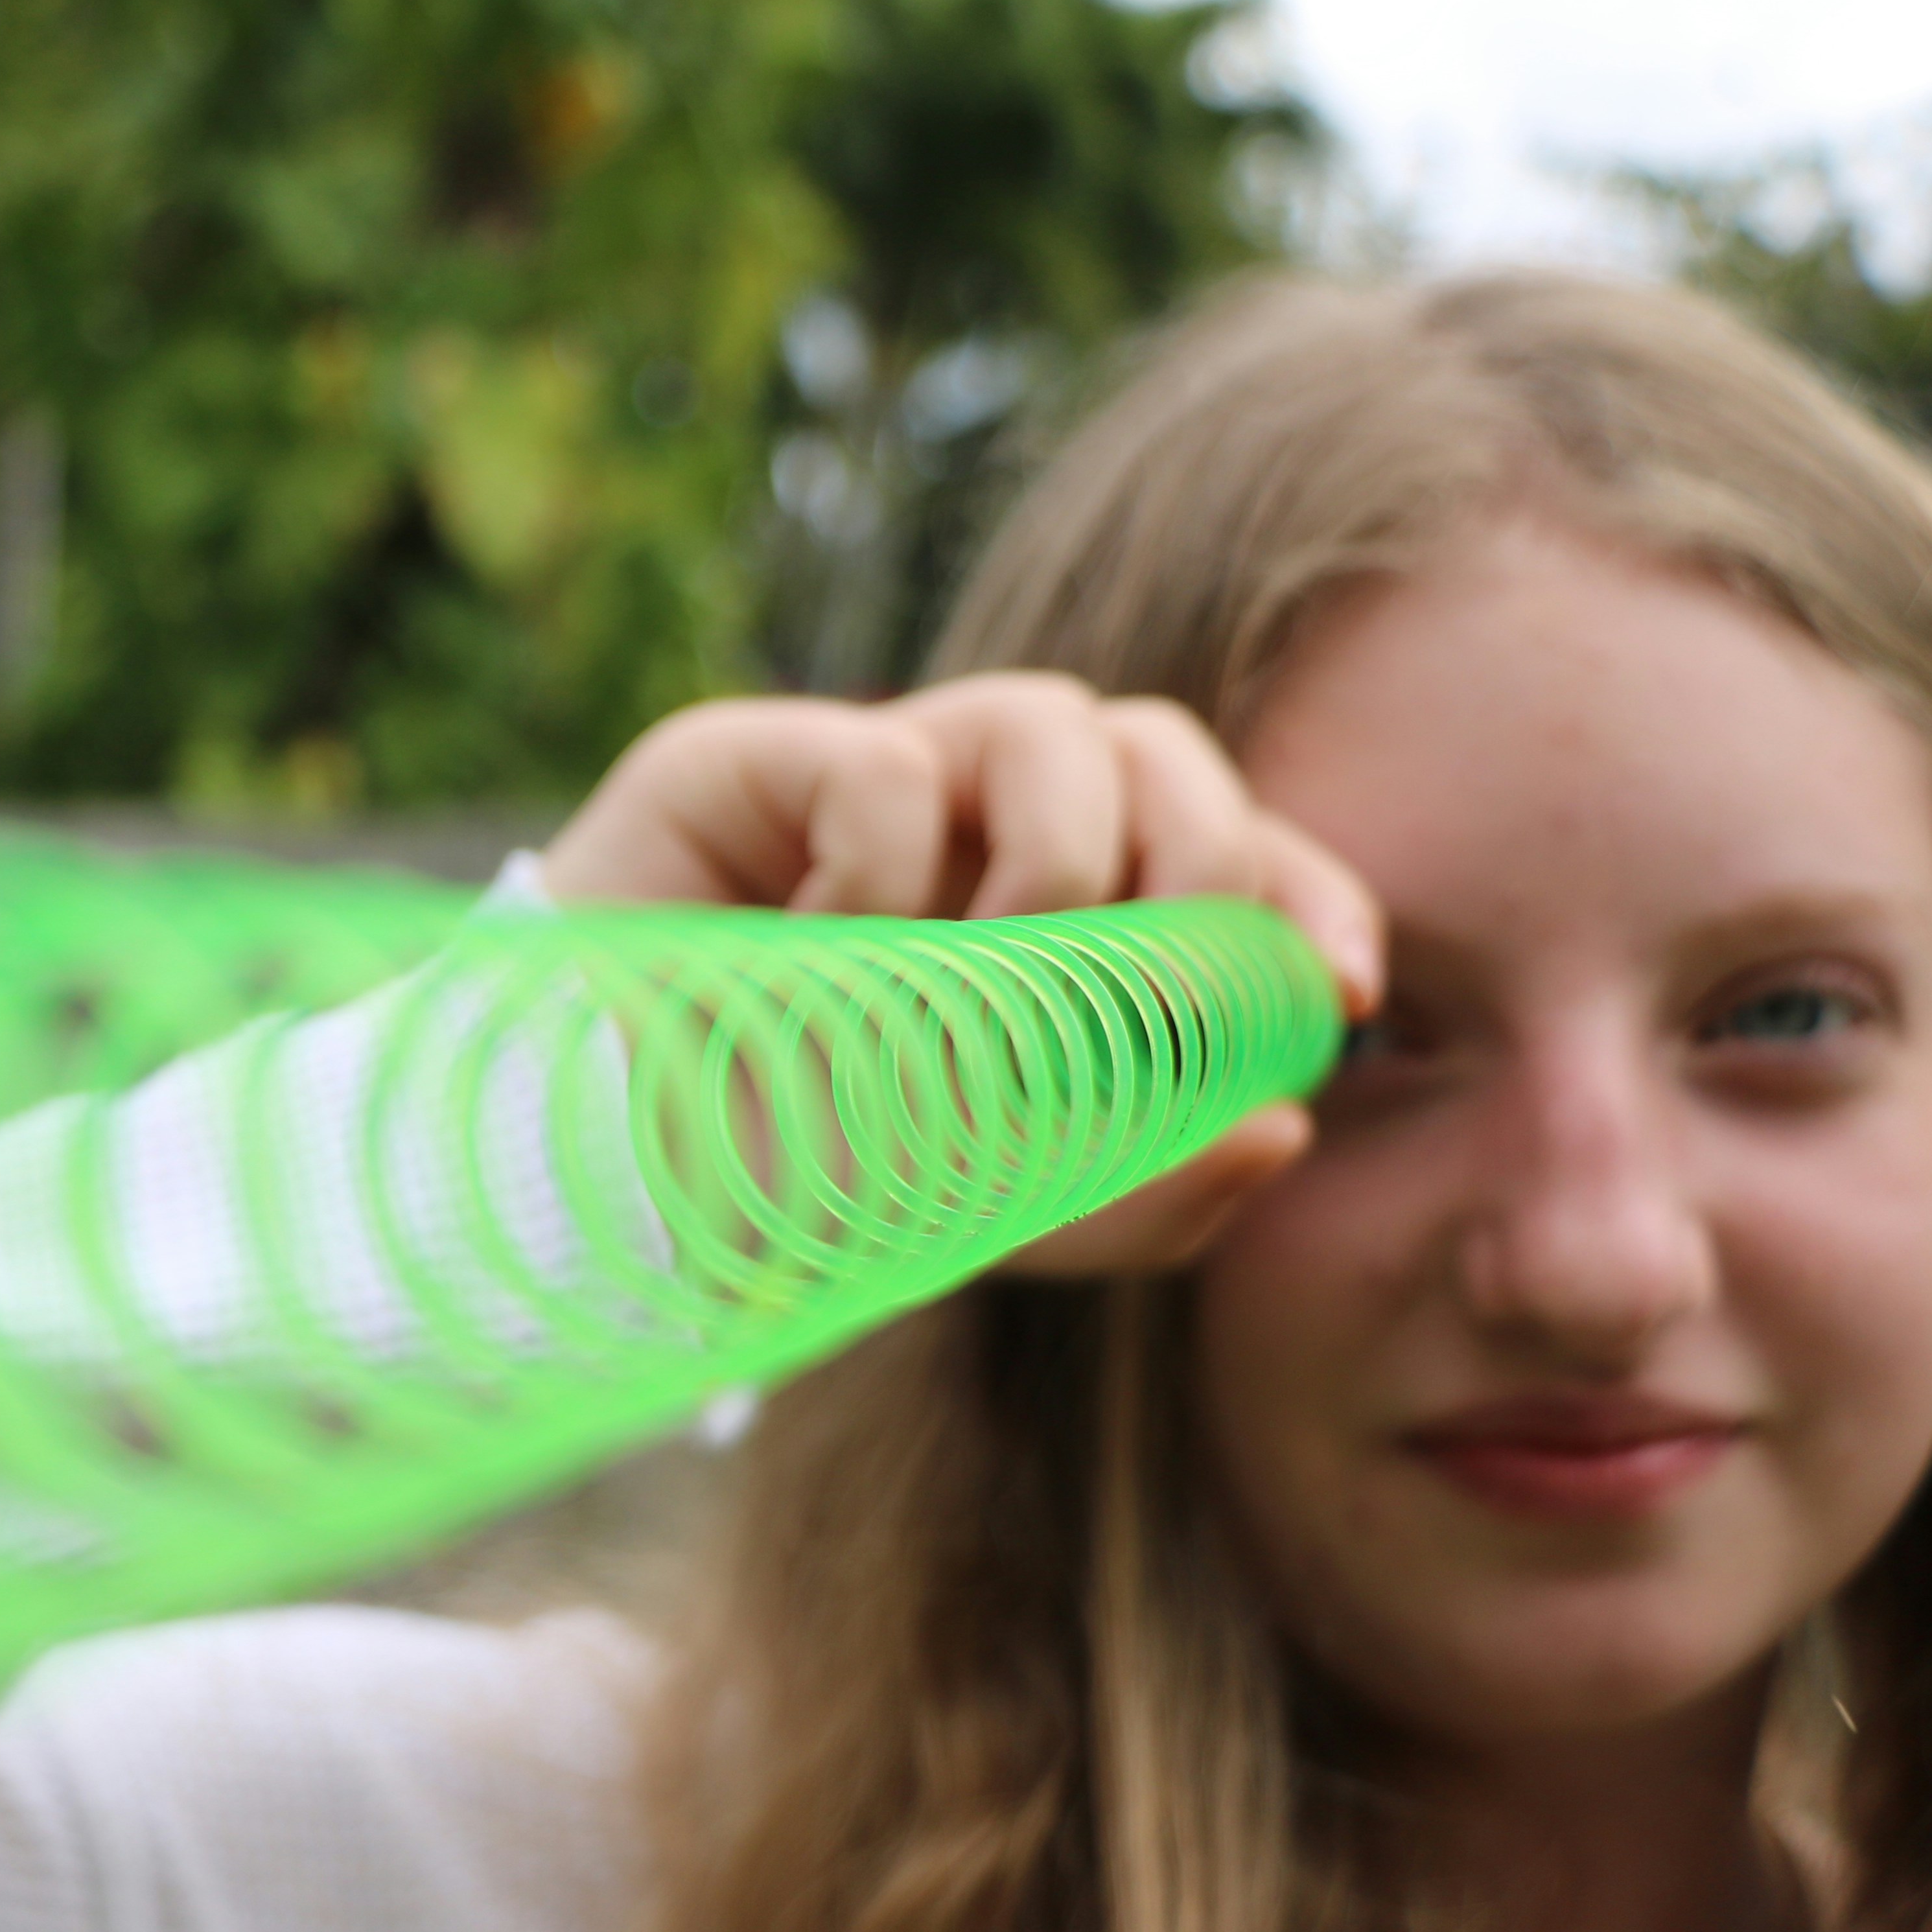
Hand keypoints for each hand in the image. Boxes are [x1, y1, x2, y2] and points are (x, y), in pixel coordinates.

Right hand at [533, 677, 1383, 1275]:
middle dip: (1210, 858)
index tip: (1346, 995)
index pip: (1218, 855)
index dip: (1303, 894)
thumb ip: (1137, 1183)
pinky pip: (893, 770)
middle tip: (1179, 980)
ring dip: (1063, 868)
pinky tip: (833, 957)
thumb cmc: (776, 1180)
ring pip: (1052, 721)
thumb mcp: (990, 1210)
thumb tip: (1285, 1125)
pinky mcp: (752, 757)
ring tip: (989, 984)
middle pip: (1162, 749)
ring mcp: (864, 781)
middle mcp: (970, 829)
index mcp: (1044, 913)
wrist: (585, 1182)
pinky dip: (894, 882)